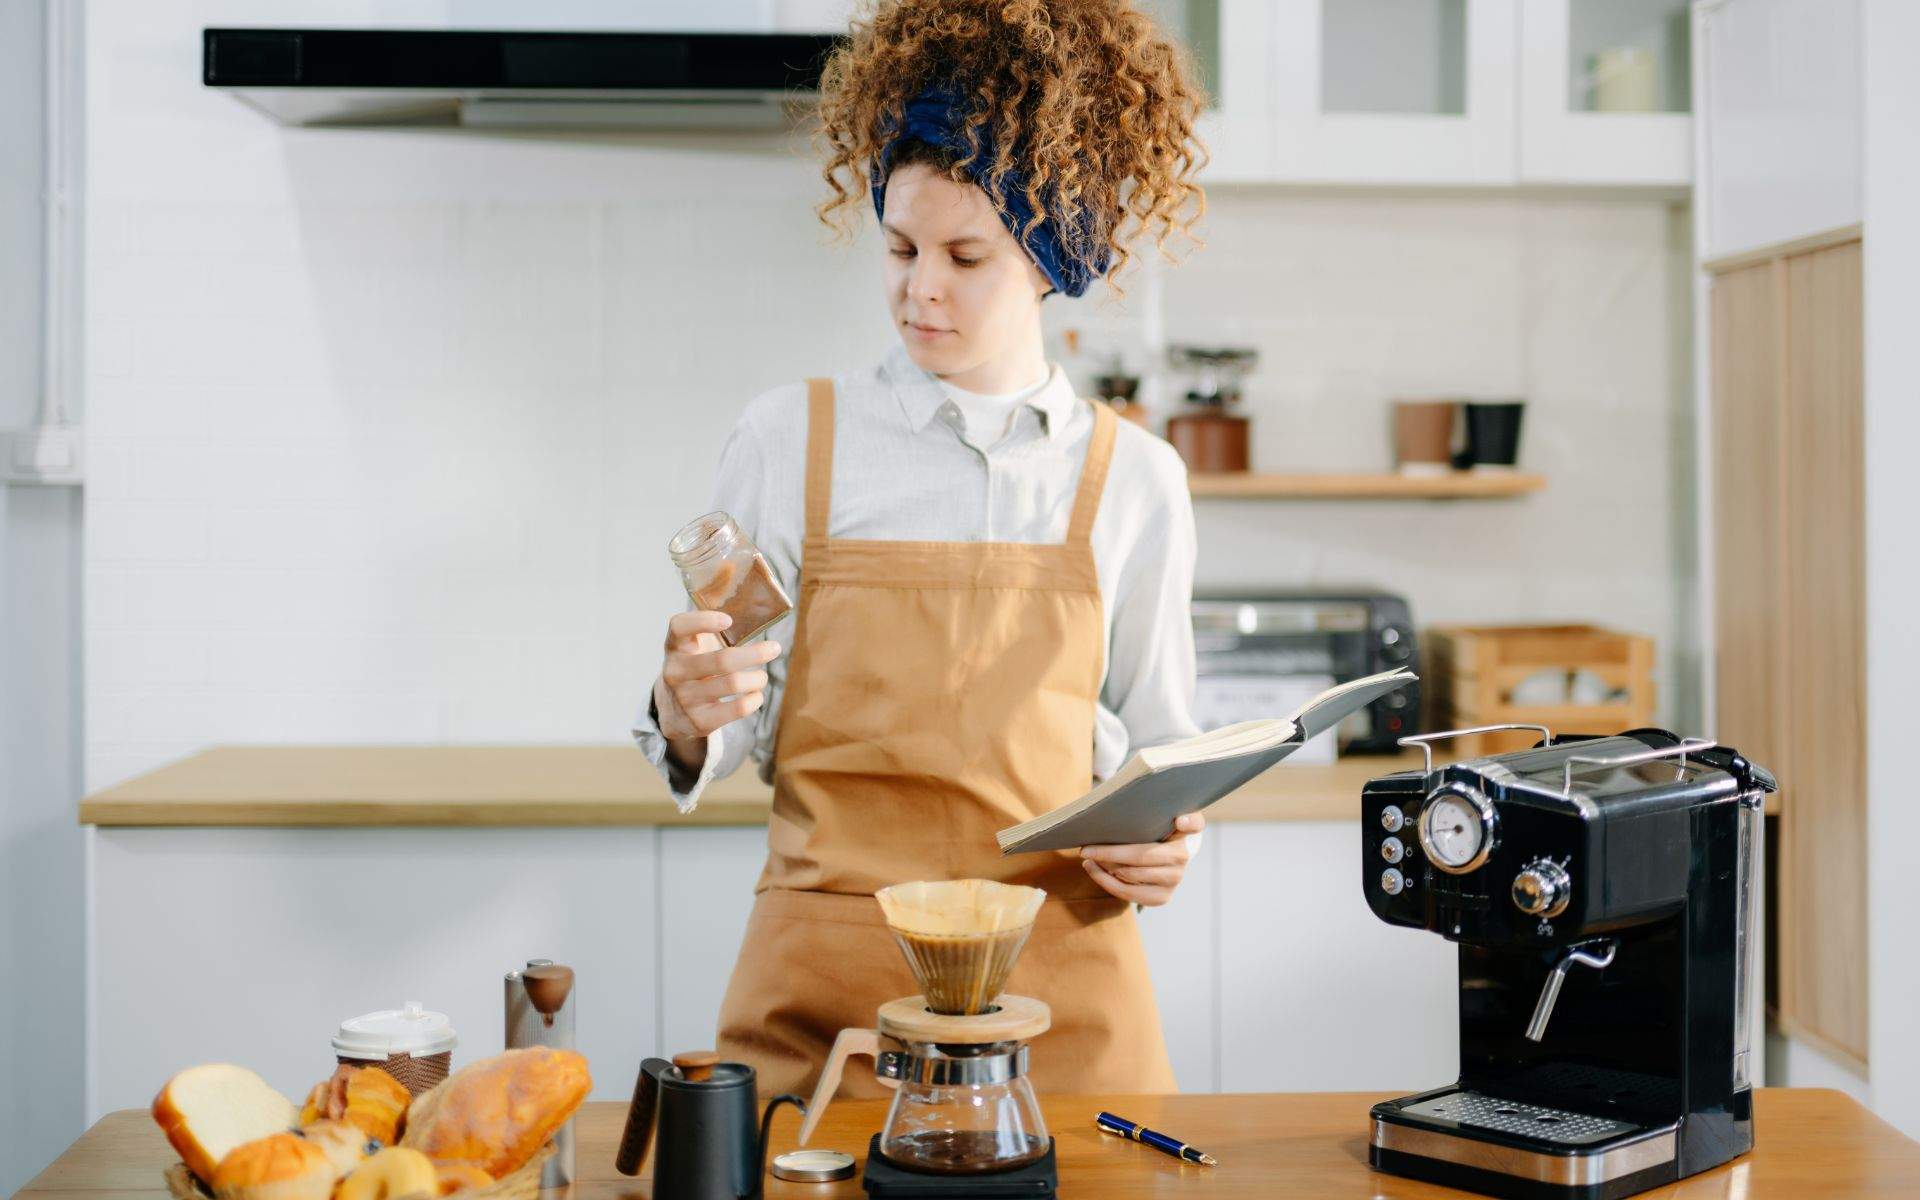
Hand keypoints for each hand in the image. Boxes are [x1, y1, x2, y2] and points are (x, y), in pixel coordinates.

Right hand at [653, 611, 781, 769]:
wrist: (673, 712)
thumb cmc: (695, 668)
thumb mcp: (694, 647)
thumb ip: (712, 630)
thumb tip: (758, 615)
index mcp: (675, 647)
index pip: (679, 627)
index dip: (703, 620)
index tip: (729, 620)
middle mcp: (675, 672)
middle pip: (722, 660)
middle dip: (755, 654)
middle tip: (774, 648)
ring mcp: (685, 698)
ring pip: (734, 683)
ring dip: (758, 678)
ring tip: (762, 677)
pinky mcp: (700, 721)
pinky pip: (738, 708)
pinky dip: (755, 699)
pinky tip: (755, 695)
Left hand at [1080, 812, 1205, 906]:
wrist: (1161, 855)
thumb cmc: (1151, 829)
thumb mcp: (1154, 814)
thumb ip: (1151, 806)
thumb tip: (1122, 802)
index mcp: (1185, 831)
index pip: (1194, 824)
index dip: (1188, 822)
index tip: (1179, 820)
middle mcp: (1184, 856)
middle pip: (1143, 855)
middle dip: (1110, 852)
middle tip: (1086, 847)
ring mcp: (1175, 879)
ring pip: (1132, 875)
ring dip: (1105, 866)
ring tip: (1087, 856)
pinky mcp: (1162, 897)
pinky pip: (1129, 893)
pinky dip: (1106, 882)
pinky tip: (1092, 868)